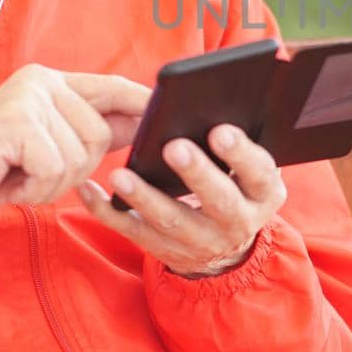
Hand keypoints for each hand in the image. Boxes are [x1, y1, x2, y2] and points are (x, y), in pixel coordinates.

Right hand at [0, 65, 151, 248]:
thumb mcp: (44, 147)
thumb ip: (88, 130)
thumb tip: (145, 123)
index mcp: (48, 81)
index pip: (113, 88)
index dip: (143, 105)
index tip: (171, 114)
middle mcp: (39, 81)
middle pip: (101, 135)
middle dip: (75, 169)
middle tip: (31, 172)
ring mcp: (26, 99)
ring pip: (80, 156)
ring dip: (51, 183)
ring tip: (17, 175)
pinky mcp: (14, 124)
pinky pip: (54, 170)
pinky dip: (34, 190)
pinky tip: (8, 182)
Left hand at [77, 123, 287, 278]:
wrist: (224, 249)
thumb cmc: (236, 186)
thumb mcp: (253, 172)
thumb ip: (243, 146)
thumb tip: (223, 101)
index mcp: (263, 195)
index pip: (260, 174)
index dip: (241, 154)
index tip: (220, 131)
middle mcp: (238, 223)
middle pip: (219, 201)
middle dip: (196, 173)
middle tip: (173, 146)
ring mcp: (201, 242)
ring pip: (171, 221)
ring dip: (145, 197)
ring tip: (120, 174)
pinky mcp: (166, 251)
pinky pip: (133, 231)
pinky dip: (107, 211)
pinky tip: (88, 189)